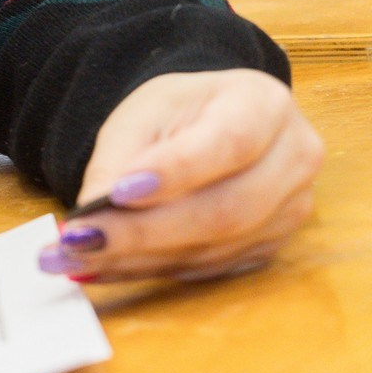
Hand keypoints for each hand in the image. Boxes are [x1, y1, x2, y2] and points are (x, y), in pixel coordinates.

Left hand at [38, 69, 321, 281]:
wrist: (209, 123)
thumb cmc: (178, 113)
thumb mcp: (141, 116)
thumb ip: (119, 162)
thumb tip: (93, 219)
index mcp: (263, 103)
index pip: (228, 142)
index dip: (176, 172)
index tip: (119, 192)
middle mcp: (294, 157)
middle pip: (226, 208)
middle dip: (144, 232)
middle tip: (79, 241)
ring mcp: (291, 207)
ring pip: (217, 246)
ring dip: (141, 259)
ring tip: (77, 258)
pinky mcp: (271, 244)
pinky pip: (212, 267)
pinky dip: (153, 269)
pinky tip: (107, 267)